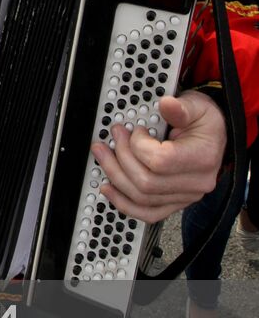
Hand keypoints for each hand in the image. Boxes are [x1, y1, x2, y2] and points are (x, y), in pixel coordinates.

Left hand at [91, 90, 225, 222]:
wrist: (213, 137)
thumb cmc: (204, 122)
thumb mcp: (197, 107)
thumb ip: (181, 107)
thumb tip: (167, 104)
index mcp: (203, 158)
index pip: (160, 161)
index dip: (139, 145)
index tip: (136, 129)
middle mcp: (196, 183)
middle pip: (147, 183)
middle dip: (121, 158)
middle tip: (114, 137)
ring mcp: (185, 196)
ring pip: (142, 198)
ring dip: (116, 176)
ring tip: (103, 156)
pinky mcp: (174, 202)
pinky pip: (147, 213)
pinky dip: (124, 203)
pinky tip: (109, 189)